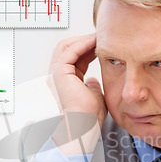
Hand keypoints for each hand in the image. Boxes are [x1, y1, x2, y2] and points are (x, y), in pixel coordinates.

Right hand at [48, 34, 106, 153]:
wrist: (85, 124)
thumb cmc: (90, 116)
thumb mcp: (95, 95)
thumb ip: (93, 86)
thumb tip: (93, 81)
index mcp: (67, 81)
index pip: (77, 58)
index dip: (90, 49)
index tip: (103, 45)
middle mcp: (59, 76)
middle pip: (68, 48)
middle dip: (84, 41)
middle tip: (100, 37)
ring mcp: (57, 73)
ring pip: (67, 46)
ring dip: (83, 40)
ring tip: (98, 37)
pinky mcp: (59, 72)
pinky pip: (70, 50)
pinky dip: (82, 44)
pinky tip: (94, 42)